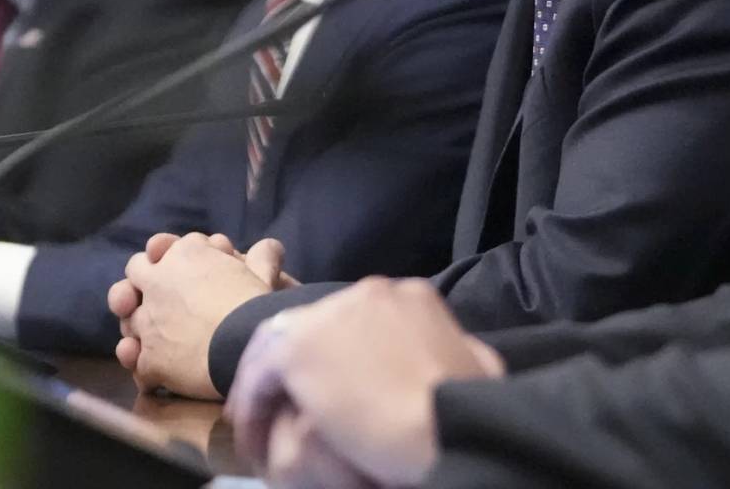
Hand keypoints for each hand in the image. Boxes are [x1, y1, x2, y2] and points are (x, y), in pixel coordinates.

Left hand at [108, 232, 289, 398]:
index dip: (171, 259)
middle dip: (143, 282)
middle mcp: (156, 282)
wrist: (245, 344)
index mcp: (184, 255)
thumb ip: (263, 256)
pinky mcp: (148, 358)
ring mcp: (148, 321)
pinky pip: (136, 361)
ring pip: (129, 318)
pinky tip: (160, 374)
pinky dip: (147, 367)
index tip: (186, 273)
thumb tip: (272, 246)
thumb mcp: (264, 272)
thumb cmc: (256, 304)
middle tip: (160, 300)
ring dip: (141, 327)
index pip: (161, 246)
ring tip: (162, 340)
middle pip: (135, 271)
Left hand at [227, 278, 502, 486]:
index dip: (339, 355)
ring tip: (259, 426)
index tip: (332, 391)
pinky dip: (252, 404)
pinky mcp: (298, 348)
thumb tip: (463, 351)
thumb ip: (459, 350)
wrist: (445, 426)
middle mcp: (368, 293)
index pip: (356, 319)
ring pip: (281, 344)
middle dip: (300, 366)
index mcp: (411, 297)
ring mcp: (330, 316)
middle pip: (317, 325)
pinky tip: (252, 437)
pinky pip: (260, 375)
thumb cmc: (468, 407)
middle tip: (287, 407)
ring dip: (267, 386)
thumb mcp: (477, 367)